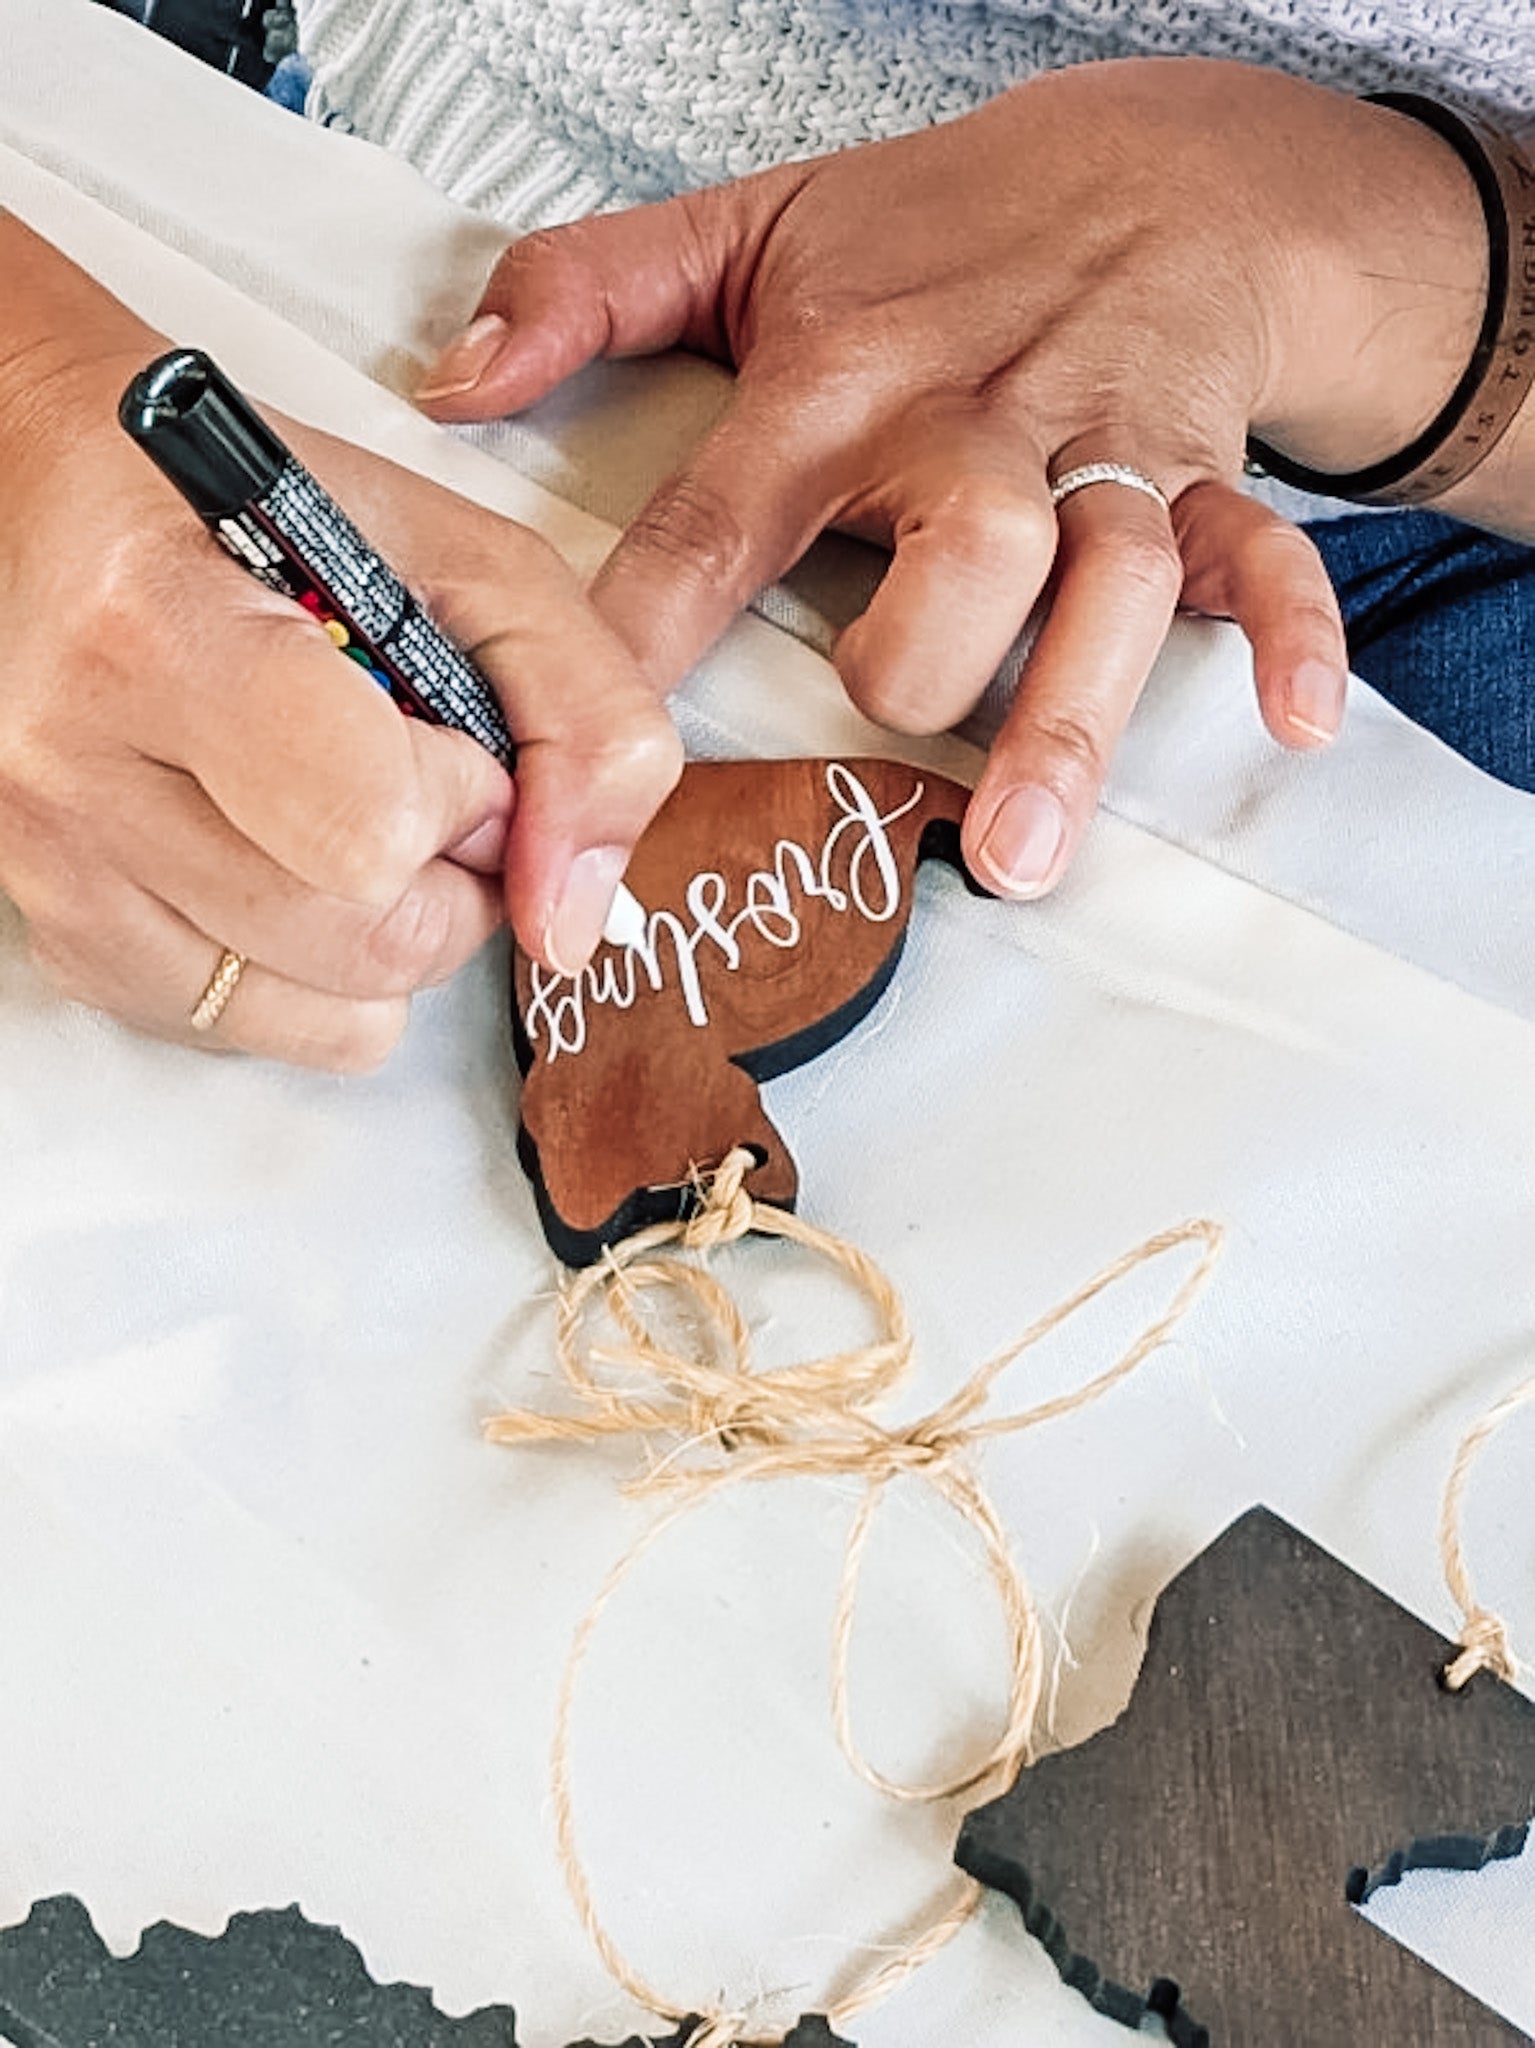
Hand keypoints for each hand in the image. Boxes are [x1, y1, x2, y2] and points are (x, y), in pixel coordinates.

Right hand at [0, 215, 679, 1066]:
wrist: (56, 502)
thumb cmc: (252, 512)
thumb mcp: (464, 559)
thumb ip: (578, 711)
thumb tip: (576, 910)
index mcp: (163, 631)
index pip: (368, 832)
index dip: (463, 806)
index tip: (460, 748)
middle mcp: (77, 761)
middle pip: (361, 944)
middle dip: (450, 885)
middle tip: (428, 792)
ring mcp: (56, 862)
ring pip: (319, 1016)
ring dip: (390, 940)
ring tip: (357, 822)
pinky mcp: (60, 935)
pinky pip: (247, 1032)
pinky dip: (308, 978)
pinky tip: (288, 866)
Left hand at [419, 59, 1485, 895]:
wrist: (1149, 165)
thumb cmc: (935, 233)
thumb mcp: (745, 229)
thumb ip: (583, 293)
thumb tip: (452, 387)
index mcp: (839, 382)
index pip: (719, 518)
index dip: (646, 635)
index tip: (590, 769)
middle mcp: (976, 426)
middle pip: (962, 544)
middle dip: (918, 654)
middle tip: (872, 733)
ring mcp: (1101, 454)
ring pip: (1110, 577)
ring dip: (1074, 713)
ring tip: (1021, 851)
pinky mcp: (1202, 473)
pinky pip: (1261, 551)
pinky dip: (1287, 631)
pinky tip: (1286, 722)